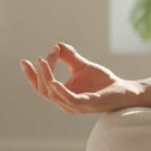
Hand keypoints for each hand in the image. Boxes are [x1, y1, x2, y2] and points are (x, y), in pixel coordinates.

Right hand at [20, 42, 143, 114]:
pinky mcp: (88, 104)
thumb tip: (57, 44)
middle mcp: (66, 103)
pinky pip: (70, 99)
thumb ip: (69, 57)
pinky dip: (60, 90)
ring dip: (46, 77)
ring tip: (43, 62)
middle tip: (39, 58)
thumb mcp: (82, 66)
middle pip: (44, 90)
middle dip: (38, 74)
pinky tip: (54, 80)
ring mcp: (76, 106)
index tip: (26, 60)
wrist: (124, 90)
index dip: (31, 76)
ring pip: (53, 94)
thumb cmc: (103, 82)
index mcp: (63, 95)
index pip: (41, 87)